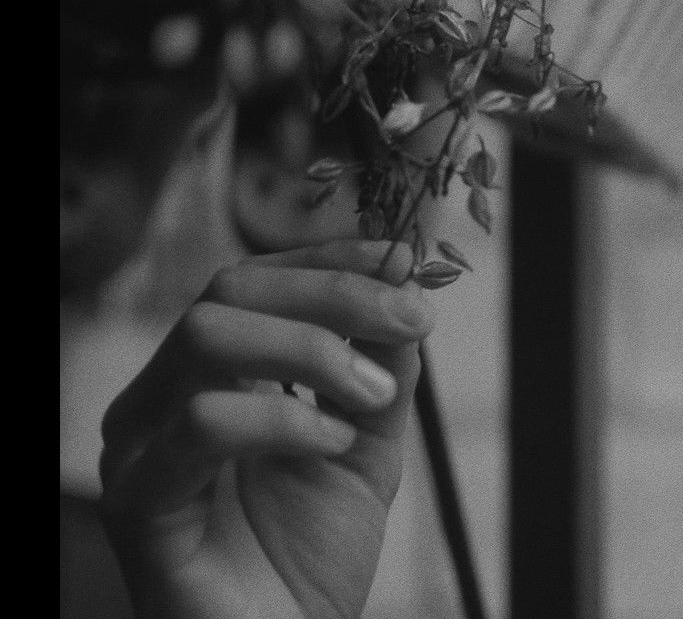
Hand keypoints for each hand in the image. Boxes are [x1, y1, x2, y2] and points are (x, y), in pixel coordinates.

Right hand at [99, 240, 432, 618]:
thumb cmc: (311, 554)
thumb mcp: (368, 440)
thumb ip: (382, 366)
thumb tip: (404, 278)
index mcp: (209, 377)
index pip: (254, 280)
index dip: (328, 259)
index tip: (402, 260)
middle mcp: (162, 400)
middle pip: (228, 291)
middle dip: (334, 294)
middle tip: (411, 322)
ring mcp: (141, 447)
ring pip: (207, 337)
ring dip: (314, 351)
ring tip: (374, 399)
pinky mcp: (140, 501)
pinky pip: (202, 423)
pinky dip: (284, 418)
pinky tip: (333, 442)